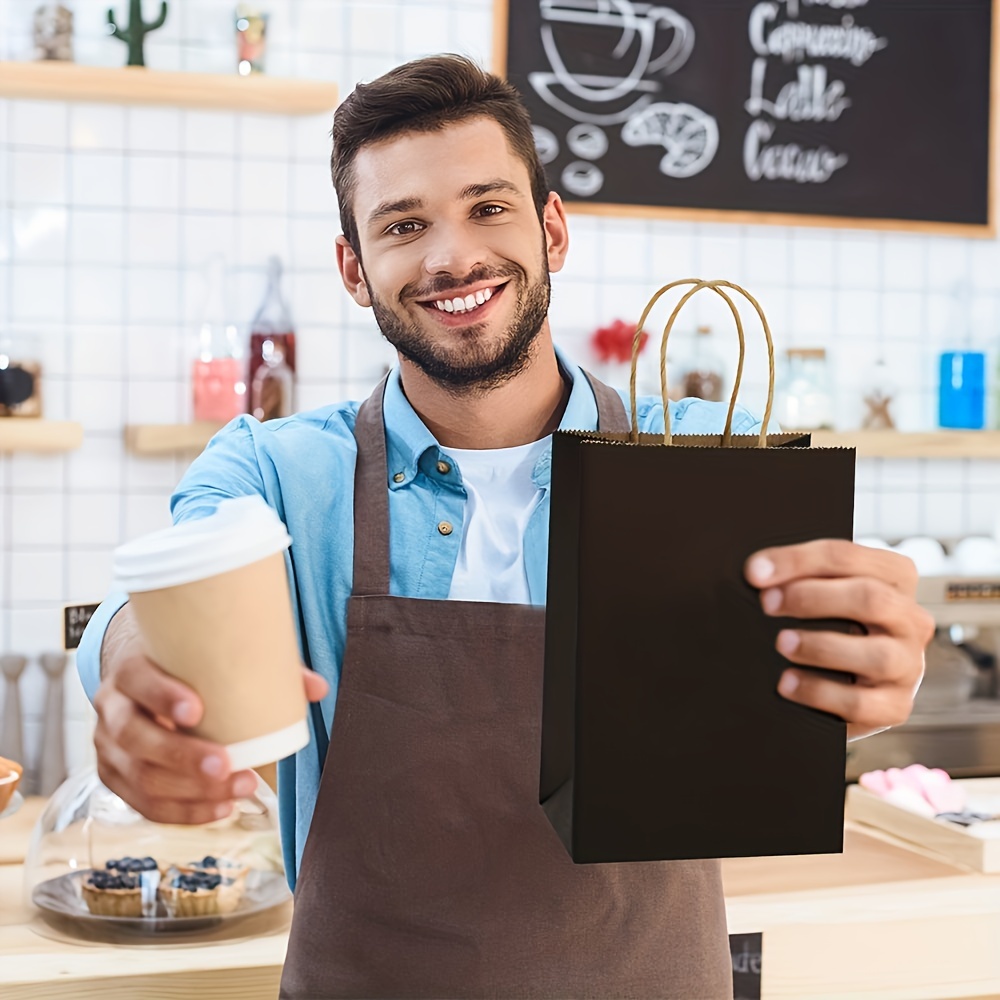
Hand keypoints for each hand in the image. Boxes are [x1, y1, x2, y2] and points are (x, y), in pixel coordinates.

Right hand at [94, 608, 328, 824]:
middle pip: (136, 738)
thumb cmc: (185, 663)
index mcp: (131, 669)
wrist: (141, 673)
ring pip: (140, 778)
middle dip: (181, 757)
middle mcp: (112, 707)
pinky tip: (221, 808)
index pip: (138, 680)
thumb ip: (265, 666)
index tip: (197, 709)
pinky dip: (184, 812)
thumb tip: (318, 687)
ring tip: (239, 787)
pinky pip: (144, 804)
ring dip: (190, 792)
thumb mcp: (211, 654)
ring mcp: (108, 747)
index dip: (162, 696)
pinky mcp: (115, 777)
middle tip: (226, 764)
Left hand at [744, 540, 933, 740]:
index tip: (756, 572)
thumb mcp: (823, 591)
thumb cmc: (831, 623)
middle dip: (811, 598)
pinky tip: (788, 683)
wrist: (848, 682)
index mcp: (894, 579)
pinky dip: (819, 692)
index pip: (847, 558)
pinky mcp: (895, 706)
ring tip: (782, 643)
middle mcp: (910, 620)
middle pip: (869, 598)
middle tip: (767, 603)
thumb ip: (800, 576)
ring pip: (876, 654)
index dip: (798, 561)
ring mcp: (908, 665)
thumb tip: (757, 571)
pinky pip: (861, 702)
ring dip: (821, 646)